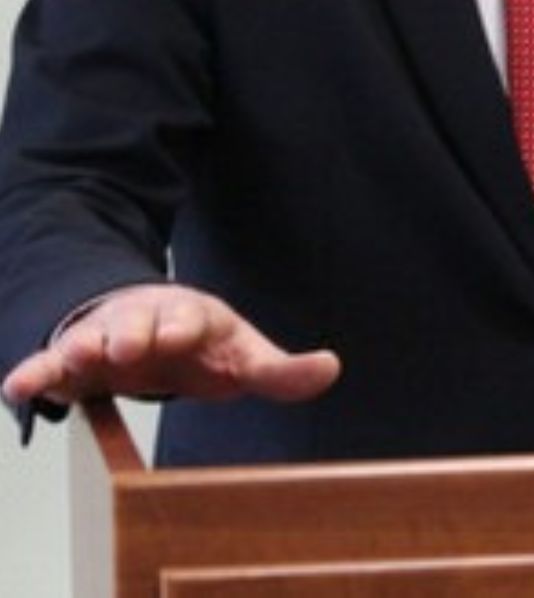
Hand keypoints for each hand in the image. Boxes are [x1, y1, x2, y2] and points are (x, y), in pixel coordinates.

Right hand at [1, 284, 340, 408]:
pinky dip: (36, 372)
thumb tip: (331, 368)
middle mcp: (146, 320)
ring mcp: (107, 336)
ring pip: (92, 337)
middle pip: (137, 321)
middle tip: (127, 347)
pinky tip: (19, 387)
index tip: (178, 334)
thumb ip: (280, 370)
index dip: (184, 325)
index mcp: (192, 317)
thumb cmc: (201, 344)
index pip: (190, 316)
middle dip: (133, 331)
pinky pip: (52, 364)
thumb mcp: (242, 356)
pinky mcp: (75, 361)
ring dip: (84, 347)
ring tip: (77, 360)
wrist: (150, 328)